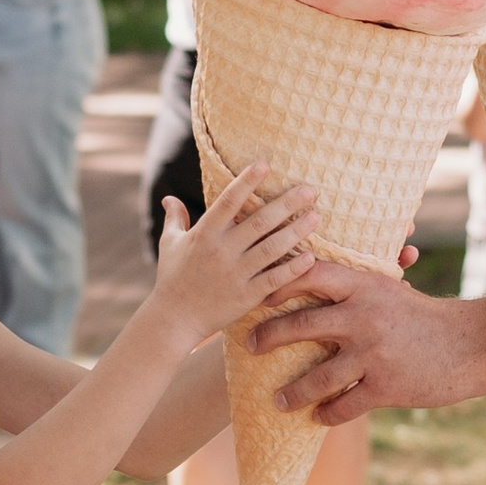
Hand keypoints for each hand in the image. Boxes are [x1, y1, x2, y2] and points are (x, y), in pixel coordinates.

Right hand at [152, 169, 319, 341]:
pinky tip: (311, 256)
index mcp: (204, 234)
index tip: (265, 164)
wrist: (174, 320)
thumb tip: (169, 198)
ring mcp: (235, 274)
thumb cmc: (172, 279)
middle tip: (311, 189)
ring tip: (316, 216)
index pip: (228, 201)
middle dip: (287, 203)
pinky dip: (293, 268)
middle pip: (259, 221)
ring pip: (272, 248)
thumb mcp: (169, 245)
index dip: (246, 181)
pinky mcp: (246, 296)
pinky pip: (274, 279)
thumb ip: (175, 219)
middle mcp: (221, 250)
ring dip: (296, 231)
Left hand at [247, 253, 464, 419]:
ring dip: (293, 391)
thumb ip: (359, 289)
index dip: (279, 285)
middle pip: (301, 325)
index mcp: (365, 286)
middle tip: (250, 346)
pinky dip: (328, 414)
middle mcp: (364, 317)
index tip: (259, 297)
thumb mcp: (393, 292)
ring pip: (318, 376)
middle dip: (269, 337)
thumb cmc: (428, 318)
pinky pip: (344, 405)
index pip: (310, 276)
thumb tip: (319, 279)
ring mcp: (373, 354)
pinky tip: (319, 418)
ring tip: (277, 400)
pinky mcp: (385, 386)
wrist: (472, 344)